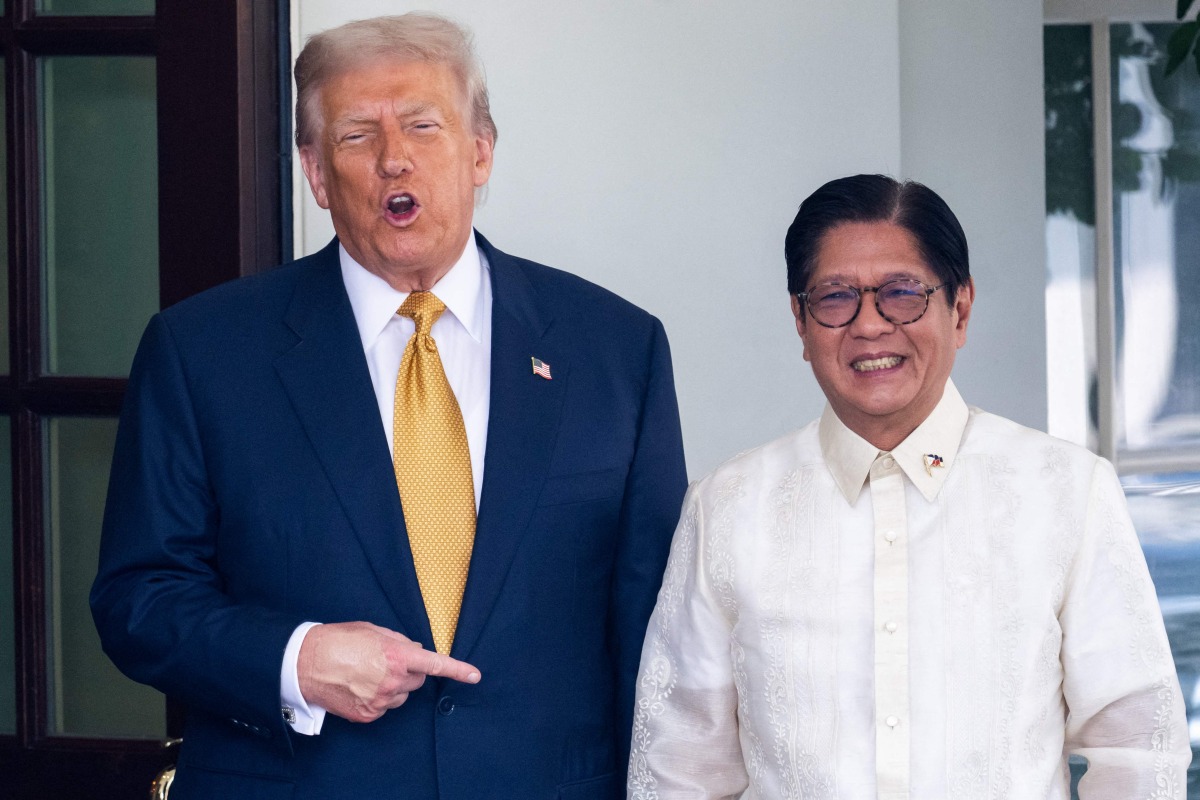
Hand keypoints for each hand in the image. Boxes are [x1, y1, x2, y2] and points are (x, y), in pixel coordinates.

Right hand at [297, 621, 479, 722]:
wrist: (304, 664)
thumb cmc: (338, 641)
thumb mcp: (372, 631)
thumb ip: (399, 641)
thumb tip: (416, 650)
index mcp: (396, 656)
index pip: (434, 663)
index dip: (457, 669)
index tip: (474, 675)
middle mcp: (392, 680)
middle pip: (417, 680)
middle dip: (409, 671)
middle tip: (385, 662)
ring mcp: (380, 701)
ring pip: (402, 695)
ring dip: (394, 686)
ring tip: (367, 674)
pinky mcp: (368, 715)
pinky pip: (384, 707)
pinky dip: (378, 699)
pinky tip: (359, 687)